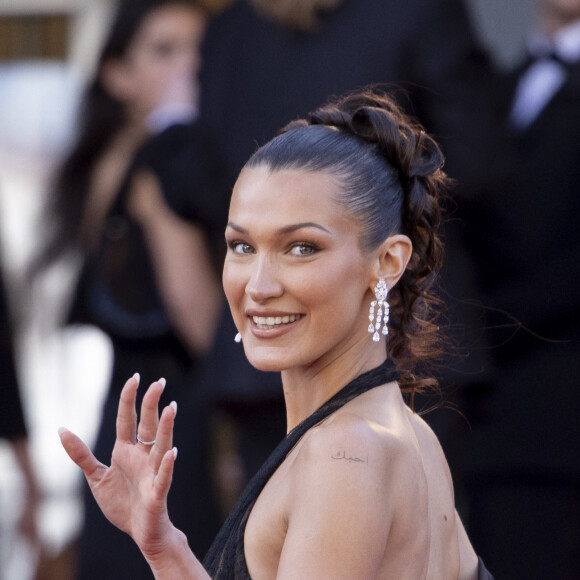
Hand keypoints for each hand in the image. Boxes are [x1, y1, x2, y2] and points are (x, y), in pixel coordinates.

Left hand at [59, 375, 178, 557]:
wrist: (140, 531)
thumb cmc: (122, 502)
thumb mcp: (96, 477)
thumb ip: (81, 454)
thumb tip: (61, 430)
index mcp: (126, 450)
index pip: (128, 419)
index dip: (130, 398)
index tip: (135, 377)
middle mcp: (142, 456)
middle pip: (148, 425)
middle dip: (152, 403)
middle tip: (160, 382)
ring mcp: (151, 472)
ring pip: (161, 445)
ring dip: (167, 428)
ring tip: (171, 408)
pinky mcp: (157, 492)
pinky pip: (163, 477)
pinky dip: (167, 465)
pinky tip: (172, 453)